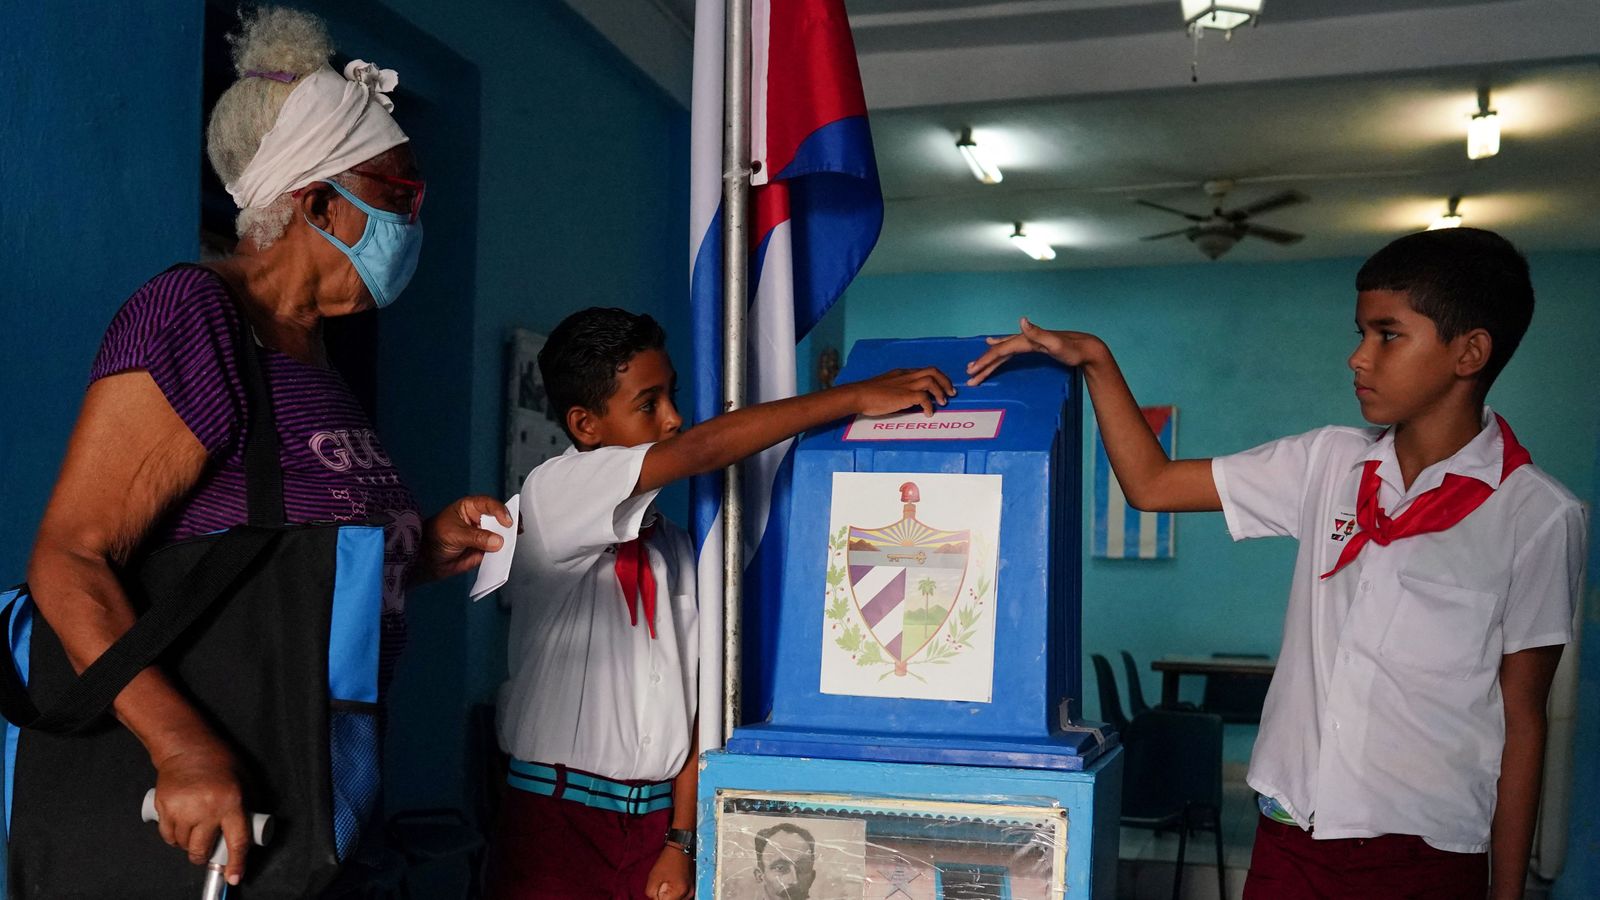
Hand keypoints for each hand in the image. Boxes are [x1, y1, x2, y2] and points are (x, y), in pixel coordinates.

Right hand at [152, 733, 250, 884]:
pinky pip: (167, 836)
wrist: (188, 748)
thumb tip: (250, 831)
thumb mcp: (246, 781)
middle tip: (208, 851)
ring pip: (182, 845)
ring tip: (195, 831)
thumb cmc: (220, 762)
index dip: (236, 863)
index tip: (234, 876)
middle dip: (204, 856)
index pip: (236, 841)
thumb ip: (248, 806)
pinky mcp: (164, 807)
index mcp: (231, 802)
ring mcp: (182, 809)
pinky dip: (173, 838)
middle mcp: (206, 809)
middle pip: (201, 850)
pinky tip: (181, 827)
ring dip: (188, 845)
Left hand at [420, 495, 512, 582]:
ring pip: (501, 534)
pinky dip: (503, 553)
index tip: (507, 522)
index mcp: (471, 507)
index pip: (490, 505)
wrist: (426, 559)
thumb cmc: (434, 537)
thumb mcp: (455, 534)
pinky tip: (505, 554)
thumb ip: (477, 537)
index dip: (500, 511)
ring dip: (508, 539)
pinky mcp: (485, 550)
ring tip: (512, 544)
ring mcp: (483, 535)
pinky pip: (497, 550)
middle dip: (510, 524)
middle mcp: (480, 519)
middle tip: (517, 530)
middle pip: (501, 518)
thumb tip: (498, 541)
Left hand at [644, 844, 694, 898]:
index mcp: (678, 892)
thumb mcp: (653, 878)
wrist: (680, 849)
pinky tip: (673, 884)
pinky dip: (676, 893)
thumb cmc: (667, 860)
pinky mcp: (692, 888)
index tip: (659, 889)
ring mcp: (691, 891)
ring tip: (668, 883)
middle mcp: (688, 894)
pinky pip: (682, 896)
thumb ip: (652, 894)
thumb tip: (657, 899)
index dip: (659, 897)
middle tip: (663, 885)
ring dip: (671, 896)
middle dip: (665, 897)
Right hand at [849, 367, 954, 416]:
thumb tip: (909, 398)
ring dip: (940, 392)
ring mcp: (906, 385)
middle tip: (951, 393)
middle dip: (946, 382)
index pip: (926, 370)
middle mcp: (907, 376)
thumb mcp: (887, 386)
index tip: (944, 387)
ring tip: (943, 403)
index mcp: (903, 373)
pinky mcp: (905, 395)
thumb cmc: (868, 394)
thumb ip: (899, 388)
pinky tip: (928, 413)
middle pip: (933, 371)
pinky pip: (924, 397)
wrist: (859, 395)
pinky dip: (929, 405)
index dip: (938, 378)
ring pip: (931, 381)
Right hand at [965, 317, 1106, 385]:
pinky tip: (993, 345)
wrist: (1087, 349)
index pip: (1001, 351)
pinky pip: (1010, 350)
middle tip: (969, 375)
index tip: (973, 371)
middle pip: (998, 352)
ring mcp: (1028, 342)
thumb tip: (1021, 320)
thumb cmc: (1073, 350)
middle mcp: (1024, 339)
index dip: (985, 360)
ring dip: (988, 359)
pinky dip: (999, 350)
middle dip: (983, 363)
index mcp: (1025, 340)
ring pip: (1002, 352)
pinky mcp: (1032, 347)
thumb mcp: (1056, 343)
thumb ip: (1038, 332)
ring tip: (974, 366)